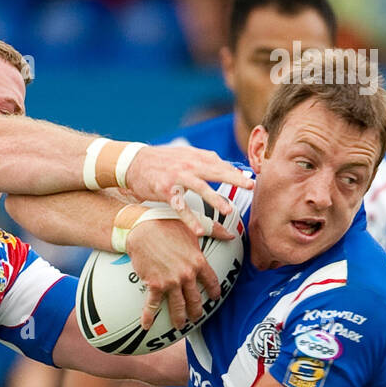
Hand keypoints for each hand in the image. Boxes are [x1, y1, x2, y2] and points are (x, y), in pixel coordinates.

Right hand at [125, 147, 251, 234]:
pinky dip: (190, 219)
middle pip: (215, 171)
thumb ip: (204, 160)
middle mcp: (188, 165)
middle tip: (250, 186)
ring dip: (215, 199)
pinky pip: (180, 207)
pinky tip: (200, 231)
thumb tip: (227, 165)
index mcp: (195, 157)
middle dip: (234, 179)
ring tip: (228, 210)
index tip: (251, 178)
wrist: (134, 163)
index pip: (220, 163)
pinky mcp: (165, 191)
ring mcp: (177, 178)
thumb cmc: (162, 161)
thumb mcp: (184, 155)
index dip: (236, 171)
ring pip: (200, 188)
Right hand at [128, 216, 222, 329]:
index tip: (215, 297)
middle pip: (194, 299)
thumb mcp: (194, 226)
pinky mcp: (154, 284)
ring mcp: (170, 282)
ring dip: (179, 318)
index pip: (210, 280)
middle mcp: (186, 275)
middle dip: (196, 311)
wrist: (144, 228)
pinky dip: (148, 317)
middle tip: (196, 317)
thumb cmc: (168, 223)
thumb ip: (214, 231)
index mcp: (198, 261)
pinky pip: (152, 305)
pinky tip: (146, 326)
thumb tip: (231, 235)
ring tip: (179, 325)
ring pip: (178, 307)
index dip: (214, 291)